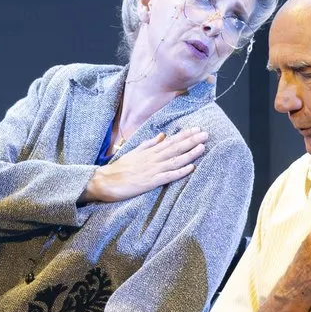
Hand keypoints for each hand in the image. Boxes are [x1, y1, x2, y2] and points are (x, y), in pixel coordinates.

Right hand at [84, 129, 206, 203]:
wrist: (105, 181)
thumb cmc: (119, 168)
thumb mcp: (134, 152)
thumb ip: (149, 144)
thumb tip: (162, 135)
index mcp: (149, 151)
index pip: (170, 141)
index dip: (185, 135)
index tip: (197, 129)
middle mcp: (152, 158)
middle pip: (175, 148)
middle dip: (191, 140)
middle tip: (205, 134)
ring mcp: (152, 170)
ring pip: (175, 160)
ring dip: (189, 153)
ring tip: (202, 147)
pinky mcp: (150, 182)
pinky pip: (168, 176)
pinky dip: (180, 171)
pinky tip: (191, 167)